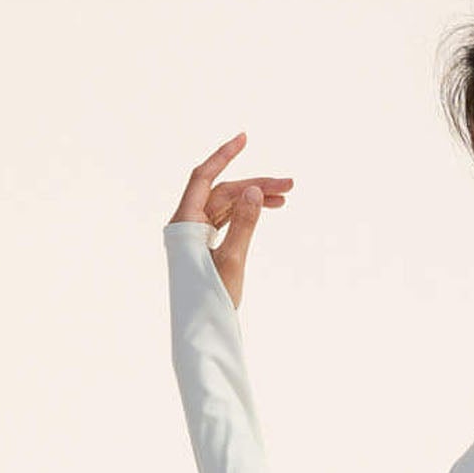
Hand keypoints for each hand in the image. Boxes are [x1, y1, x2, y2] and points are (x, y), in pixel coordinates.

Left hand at [168, 130, 293, 308]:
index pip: (204, 178)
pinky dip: (245, 215)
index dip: (224, 155)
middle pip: (222, 193)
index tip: (244, 138)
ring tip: (284, 199)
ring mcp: (195, 237)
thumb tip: (254, 190)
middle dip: (254, 185)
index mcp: (184, 223)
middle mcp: (186, 225)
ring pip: (226, 207)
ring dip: (253, 200)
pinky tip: (264, 210)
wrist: (201, 334)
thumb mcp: (232, 261)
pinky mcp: (204, 249)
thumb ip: (244, 224)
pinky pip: (225, 222)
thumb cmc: (211, 301)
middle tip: (289, 186)